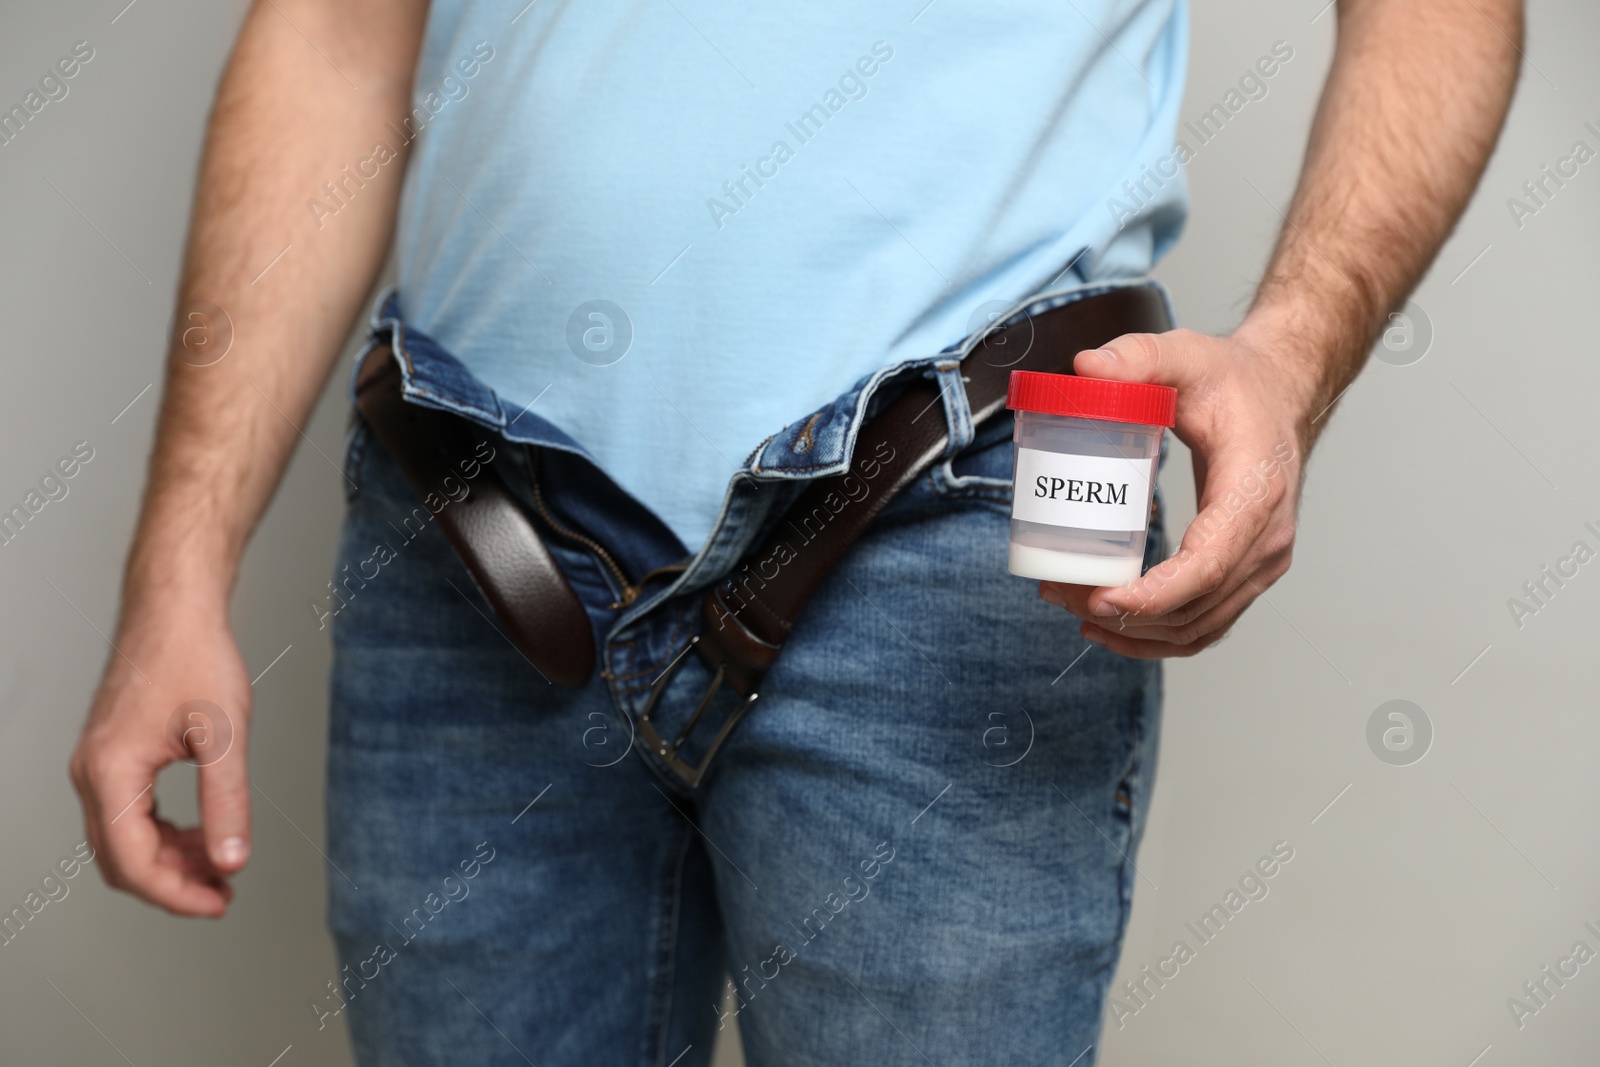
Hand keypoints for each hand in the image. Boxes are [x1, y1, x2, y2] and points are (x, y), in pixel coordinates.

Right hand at [70, 599, 251, 914]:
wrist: (175, 610)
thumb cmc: (194, 657)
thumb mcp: (223, 736)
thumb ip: (226, 803)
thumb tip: (230, 860)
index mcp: (110, 772)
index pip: (132, 863)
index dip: (176, 895)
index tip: (219, 904)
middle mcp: (92, 773)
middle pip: (120, 859)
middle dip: (172, 884)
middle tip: (223, 892)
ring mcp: (97, 764)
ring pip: (122, 839)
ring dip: (168, 860)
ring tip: (219, 864)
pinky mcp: (111, 754)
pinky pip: (127, 813)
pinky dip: (161, 833)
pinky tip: (200, 831)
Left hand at [1039, 325, 1315, 656]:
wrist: (1280, 393)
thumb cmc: (1235, 381)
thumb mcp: (1186, 354)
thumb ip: (1138, 355)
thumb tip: (1086, 367)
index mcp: (1255, 490)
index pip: (1208, 564)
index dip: (1153, 593)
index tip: (1099, 599)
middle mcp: (1267, 538)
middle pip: (1195, 605)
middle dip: (1125, 615)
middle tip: (1061, 594)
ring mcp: (1261, 562)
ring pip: (1199, 626)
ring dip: (1136, 632)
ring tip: (1072, 608)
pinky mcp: (1246, 572)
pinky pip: (1205, 623)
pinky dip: (1158, 636)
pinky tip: (1111, 625)